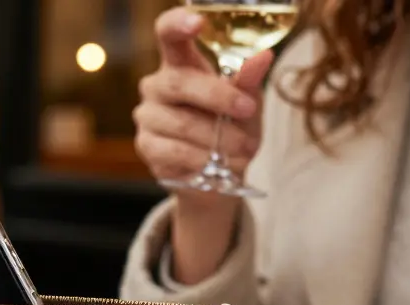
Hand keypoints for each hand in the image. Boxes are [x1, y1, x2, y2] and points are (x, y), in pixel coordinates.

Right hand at [135, 8, 272, 197]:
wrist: (217, 176)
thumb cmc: (230, 130)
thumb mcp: (246, 103)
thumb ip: (248, 82)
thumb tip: (263, 58)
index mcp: (180, 63)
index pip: (167, 33)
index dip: (178, 24)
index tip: (198, 23)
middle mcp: (157, 85)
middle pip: (179, 82)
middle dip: (218, 97)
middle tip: (247, 109)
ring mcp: (147, 115)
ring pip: (181, 122)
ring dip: (218, 137)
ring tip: (244, 148)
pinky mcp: (146, 145)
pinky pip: (175, 150)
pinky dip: (203, 158)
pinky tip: (219, 164)